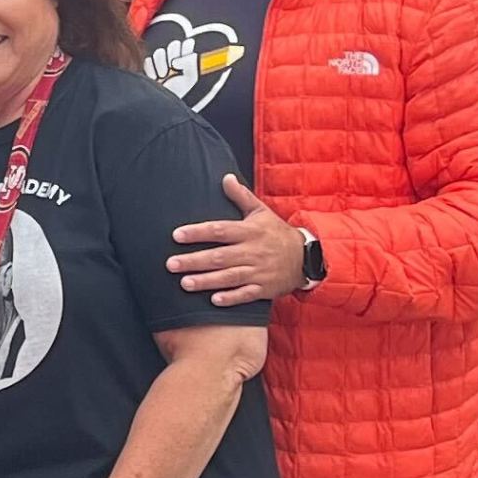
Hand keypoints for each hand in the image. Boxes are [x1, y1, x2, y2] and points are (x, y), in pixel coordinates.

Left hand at [169, 175, 311, 306]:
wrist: (307, 257)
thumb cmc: (277, 233)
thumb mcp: (261, 212)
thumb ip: (241, 196)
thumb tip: (225, 177)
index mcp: (250, 231)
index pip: (220, 230)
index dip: (198, 232)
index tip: (176, 235)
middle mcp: (253, 251)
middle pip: (220, 257)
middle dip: (194, 261)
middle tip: (170, 264)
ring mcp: (259, 272)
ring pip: (230, 277)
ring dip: (207, 281)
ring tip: (184, 283)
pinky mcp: (265, 289)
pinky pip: (247, 295)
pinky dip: (231, 298)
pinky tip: (214, 301)